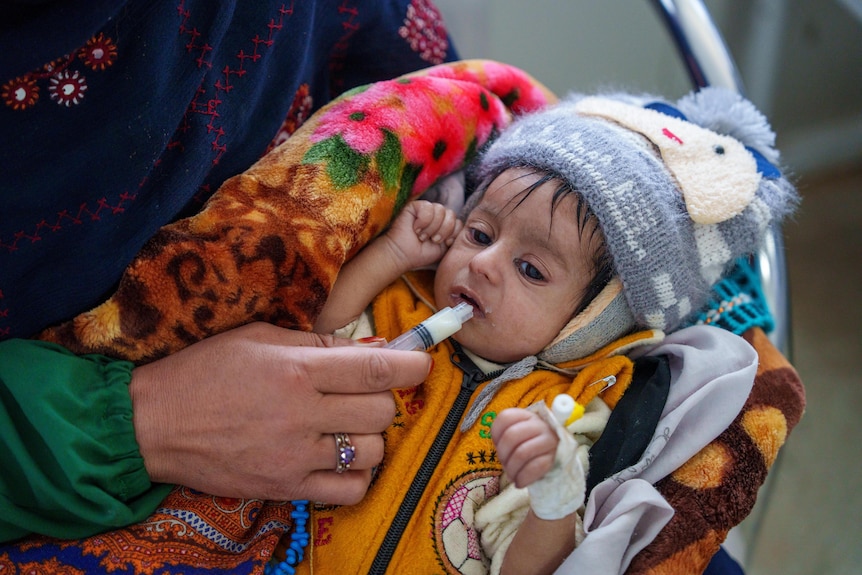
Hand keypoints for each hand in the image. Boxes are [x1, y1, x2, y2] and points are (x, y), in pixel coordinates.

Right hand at [129, 322, 430, 503]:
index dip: (410, 365)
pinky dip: (357, 474)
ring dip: (371, 435)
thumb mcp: (260, 338)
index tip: (421, 363)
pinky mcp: (286, 488)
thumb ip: (319, 343)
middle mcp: (303, 414)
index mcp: (297, 370)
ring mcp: (296, 457)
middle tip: (362, 392)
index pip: (376, 370)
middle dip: (382, 398)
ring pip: (372, 450)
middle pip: (381, 411)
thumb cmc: (205, 370)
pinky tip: (341, 458)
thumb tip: (374, 348)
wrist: (155, 423)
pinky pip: (349, 490)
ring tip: (348, 425)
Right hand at [384, 200, 462, 270]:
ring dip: (432, 227)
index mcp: (446, 224)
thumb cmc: (422, 253)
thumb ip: (455, 236)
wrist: (403, 255)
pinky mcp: (415, 205)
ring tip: (422, 236)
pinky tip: (415, 228)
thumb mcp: (444, 247)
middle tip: (431, 240)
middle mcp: (437, 215)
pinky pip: (428, 207)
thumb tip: (463, 226)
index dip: (452, 234)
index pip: (459, 222)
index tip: (443, 243)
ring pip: (441, 210)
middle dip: (443, 231)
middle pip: (452, 215)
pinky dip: (423, 221)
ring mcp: (427, 209)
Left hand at [492, 408, 558, 487]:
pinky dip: (523, 477)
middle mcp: (540, 424)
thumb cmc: (533, 448)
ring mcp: (550, 440)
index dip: (496, 435)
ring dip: (512, 469)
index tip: (499, 447)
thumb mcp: (522, 437)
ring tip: (512, 477)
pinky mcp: (555, 457)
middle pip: (511, 436)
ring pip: (522, 453)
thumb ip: (508, 437)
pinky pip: (535, 467)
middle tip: (505, 465)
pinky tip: (520, 483)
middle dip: (503, 455)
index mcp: (528, 416)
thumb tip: (501, 452)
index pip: (505, 418)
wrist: (558, 461)